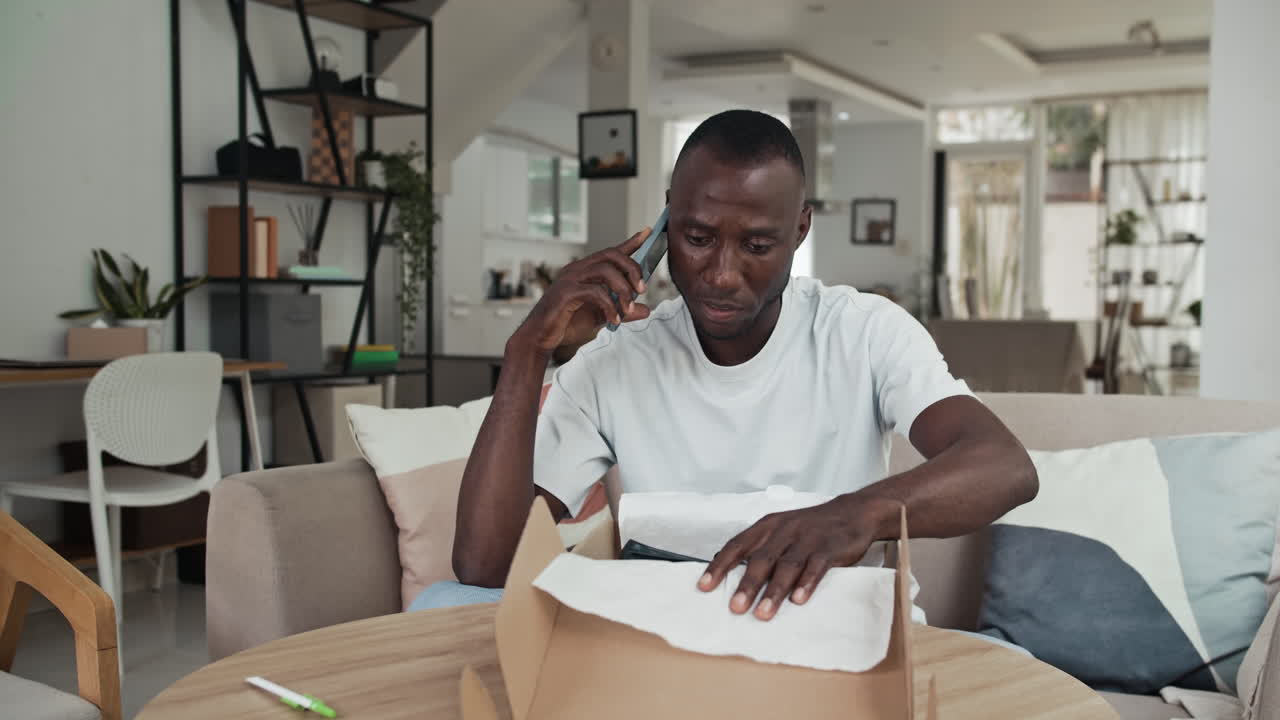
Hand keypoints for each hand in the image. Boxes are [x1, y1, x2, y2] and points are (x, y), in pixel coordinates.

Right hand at [508, 228, 651, 357]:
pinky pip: (595, 292)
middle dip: (632, 269)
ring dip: (623, 289)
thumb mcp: (601, 317)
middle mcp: (577, 269)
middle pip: (611, 255)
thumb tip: (645, 309)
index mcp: (584, 271)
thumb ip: (622, 310)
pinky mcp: (566, 292)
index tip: (648, 233)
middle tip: (642, 289)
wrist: (540, 338)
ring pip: (605, 270)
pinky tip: (614, 320)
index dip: (631, 242)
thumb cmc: (566, 324)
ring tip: (628, 308)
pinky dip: (610, 306)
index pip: (611, 252)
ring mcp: (570, 279)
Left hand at [697, 495, 892, 619]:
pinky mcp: (828, 548)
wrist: (852, 512)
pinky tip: (798, 599)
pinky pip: (816, 566)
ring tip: (763, 613)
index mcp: (767, 526)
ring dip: (774, 591)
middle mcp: (784, 530)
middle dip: (747, 585)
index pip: (737, 545)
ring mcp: (807, 539)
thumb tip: (730, 574)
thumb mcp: (782, 531)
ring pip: (786, 566)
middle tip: (735, 607)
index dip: (720, 566)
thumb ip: (761, 549)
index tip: (704, 586)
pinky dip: (806, 583)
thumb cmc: (811, 527)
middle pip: (761, 559)